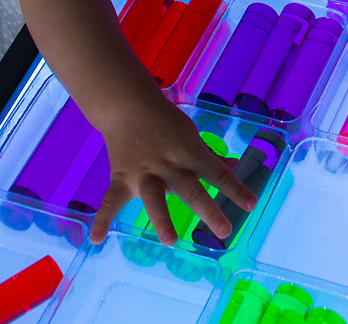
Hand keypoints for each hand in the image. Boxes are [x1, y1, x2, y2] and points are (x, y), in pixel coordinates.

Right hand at [91, 92, 255, 243]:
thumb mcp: (192, 136)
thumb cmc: (166, 123)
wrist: (128, 106)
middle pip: (190, 189)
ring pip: (154, 197)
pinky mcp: (122, 178)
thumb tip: (234, 167)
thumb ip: (211, 157)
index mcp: (190, 153)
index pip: (218, 173)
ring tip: (170, 241)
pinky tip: (95, 239)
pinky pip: (110, 200)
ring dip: (162, 219)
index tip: (251, 205)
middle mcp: (169, 165)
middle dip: (208, 210)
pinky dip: (102, 219)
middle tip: (224, 230)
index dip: (235, 189)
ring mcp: (144, 173)